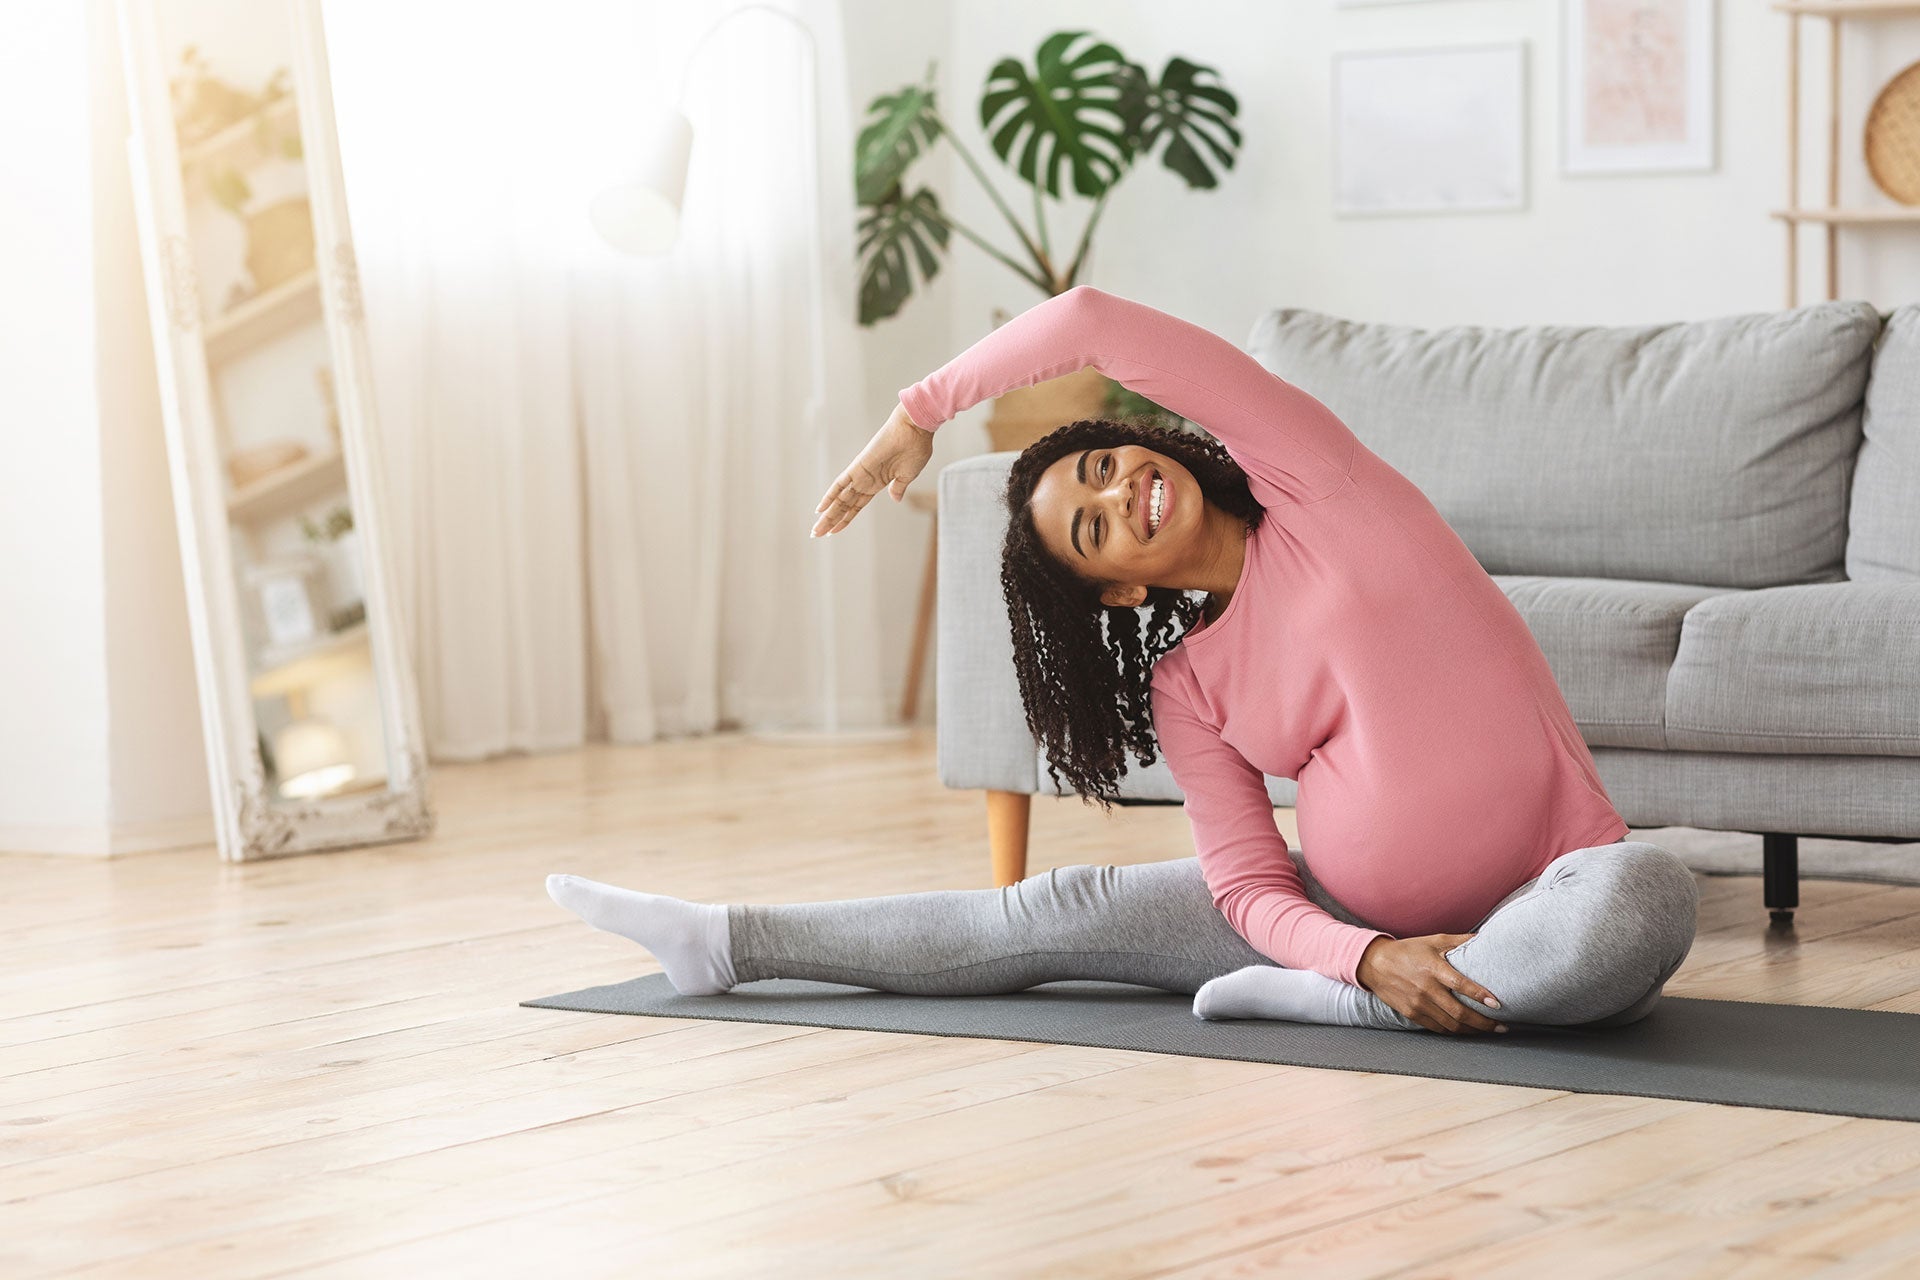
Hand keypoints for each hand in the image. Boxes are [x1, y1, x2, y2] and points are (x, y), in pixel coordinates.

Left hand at [811, 402, 933, 537]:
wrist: (914, 430)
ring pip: (840, 499)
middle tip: (816, 534)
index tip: (834, 531)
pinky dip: (829, 496)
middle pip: (845, 506)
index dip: (846, 519)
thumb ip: (898, 488)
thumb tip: (895, 499)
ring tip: (815, 530)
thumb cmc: (916, 449)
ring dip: (828, 515)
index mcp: (878, 484)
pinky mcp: (858, 467)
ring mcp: (860, 475)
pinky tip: (820, 509)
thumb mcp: (908, 476)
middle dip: (831, 521)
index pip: (857, 506)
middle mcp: (866, 481)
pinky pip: (840, 484)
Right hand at [1354, 934, 1506, 1034]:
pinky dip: (1455, 1032)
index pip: (1460, 985)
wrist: (1375, 964)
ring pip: (1451, 1025)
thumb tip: (1486, 937)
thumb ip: (1460, 941)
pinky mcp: (1412, 1014)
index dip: (1480, 995)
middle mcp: (1426, 988)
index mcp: (1433, 968)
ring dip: (1473, 1031)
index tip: (1498, 1004)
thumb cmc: (1408, 950)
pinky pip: (1438, 1028)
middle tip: (1502, 1026)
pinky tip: (1467, 1030)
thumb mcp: (1433, 940)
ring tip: (1489, 1030)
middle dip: (1484, 1023)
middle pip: (1459, 1013)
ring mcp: (1418, 1004)